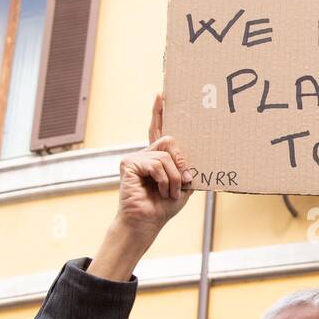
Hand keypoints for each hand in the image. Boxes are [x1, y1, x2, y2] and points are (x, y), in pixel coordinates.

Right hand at [115, 93, 191, 235]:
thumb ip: (187, 169)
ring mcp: (135, 158)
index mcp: (157, 158)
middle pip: (169, 140)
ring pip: (166, 157)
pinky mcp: (128, 163)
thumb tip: (191, 160)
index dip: (159, 113)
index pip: (158, 131)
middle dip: (181, 161)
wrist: (146, 223)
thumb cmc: (162, 207)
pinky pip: (156, 164)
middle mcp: (145, 154)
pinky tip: (160, 191)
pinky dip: (164, 180)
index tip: (162, 95)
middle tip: (184, 181)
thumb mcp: (184, 186)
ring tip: (169, 192)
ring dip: (174, 178)